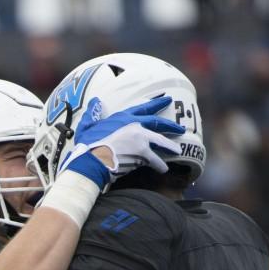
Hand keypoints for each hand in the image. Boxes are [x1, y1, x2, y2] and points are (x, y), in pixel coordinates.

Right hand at [62, 95, 184, 184]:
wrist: (92, 160)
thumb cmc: (88, 145)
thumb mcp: (87, 126)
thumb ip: (93, 114)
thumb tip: (95, 102)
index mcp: (123, 117)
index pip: (144, 108)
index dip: (157, 103)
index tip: (167, 100)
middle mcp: (135, 125)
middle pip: (158, 124)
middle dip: (170, 125)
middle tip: (181, 128)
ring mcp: (141, 140)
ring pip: (160, 143)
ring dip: (169, 147)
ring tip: (177, 151)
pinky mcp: (142, 154)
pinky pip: (155, 160)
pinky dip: (159, 165)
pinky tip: (164, 169)